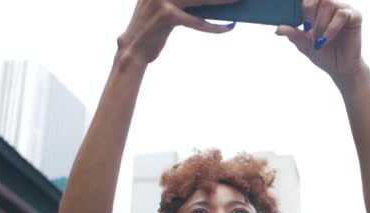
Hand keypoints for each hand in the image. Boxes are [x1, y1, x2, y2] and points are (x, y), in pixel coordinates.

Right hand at [118, 0, 238, 65]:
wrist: (132, 51)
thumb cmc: (151, 33)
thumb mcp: (163, 11)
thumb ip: (180, 3)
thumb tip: (208, 4)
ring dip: (221, 1)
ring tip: (237, 1)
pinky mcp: (167, 15)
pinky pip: (197, 20)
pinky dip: (214, 26)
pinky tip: (227, 28)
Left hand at [276, 0, 364, 80]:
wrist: (339, 68)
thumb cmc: (323, 53)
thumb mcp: (303, 44)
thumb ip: (293, 34)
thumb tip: (278, 29)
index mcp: (318, 7)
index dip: (302, 5)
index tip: (297, 21)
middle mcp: (331, 4)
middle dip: (309, 10)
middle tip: (307, 29)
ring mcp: (344, 9)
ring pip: (329, 3)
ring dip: (320, 23)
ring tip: (318, 39)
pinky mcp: (355, 16)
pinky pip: (342, 15)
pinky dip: (331, 28)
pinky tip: (324, 40)